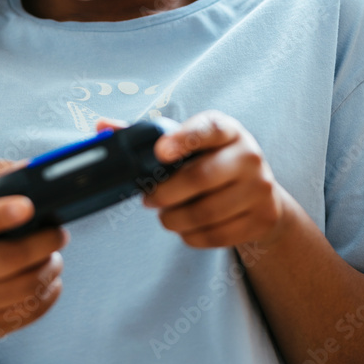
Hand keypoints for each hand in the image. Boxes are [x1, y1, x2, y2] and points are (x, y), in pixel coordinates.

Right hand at [0, 157, 68, 342]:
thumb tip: (29, 167)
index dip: (0, 215)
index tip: (28, 205)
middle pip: (11, 258)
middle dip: (46, 242)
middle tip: (61, 232)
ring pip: (28, 286)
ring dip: (51, 267)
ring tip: (54, 255)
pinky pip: (31, 311)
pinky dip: (50, 292)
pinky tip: (49, 279)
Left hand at [95, 112, 287, 249]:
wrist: (260, 194)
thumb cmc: (210, 161)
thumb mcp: (187, 142)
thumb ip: (144, 134)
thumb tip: (101, 126)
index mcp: (226, 129)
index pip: (207, 129)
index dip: (183, 139)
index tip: (160, 151)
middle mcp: (249, 155)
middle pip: (200, 178)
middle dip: (164, 194)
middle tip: (148, 199)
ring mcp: (260, 188)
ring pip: (206, 212)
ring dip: (174, 219)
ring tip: (166, 216)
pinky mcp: (262, 218)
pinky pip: (217, 235)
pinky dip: (193, 236)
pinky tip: (186, 228)